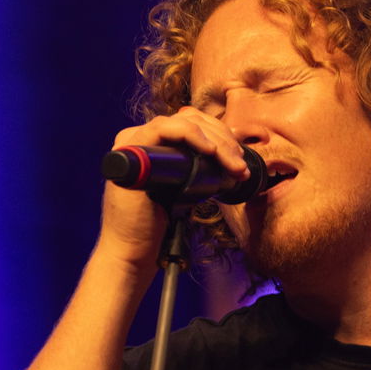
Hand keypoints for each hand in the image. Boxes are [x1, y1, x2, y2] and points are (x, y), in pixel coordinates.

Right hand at [96, 106, 250, 269]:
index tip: (239, 158)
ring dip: (216, 141)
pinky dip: (190, 135)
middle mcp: (141, 138)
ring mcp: (133, 142)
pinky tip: (210, 151)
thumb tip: (229, 159)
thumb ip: (198, 170)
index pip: (192, 123)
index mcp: (154, 144)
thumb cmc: (158, 224)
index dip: (220, 134)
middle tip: (240, 165)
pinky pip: (163, 129)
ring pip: (182, 122)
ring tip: (233, 165)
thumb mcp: (184, 189)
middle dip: (223, 139)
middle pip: (190, 119)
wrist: (132, 249)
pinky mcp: (130, 152)